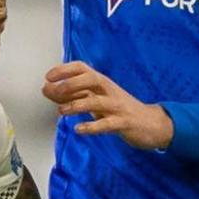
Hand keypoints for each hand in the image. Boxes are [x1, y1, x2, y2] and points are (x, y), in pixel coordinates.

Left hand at [43, 62, 173, 150]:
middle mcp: (109, 91)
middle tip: (54, 90)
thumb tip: (46, 89)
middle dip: (71, 83)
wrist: (151, 123)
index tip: (48, 76)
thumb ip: (72, 95)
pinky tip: (79, 129)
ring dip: (77, 105)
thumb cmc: (119, 110)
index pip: (83, 68)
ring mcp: (117, 107)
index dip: (65, 70)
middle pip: (91, 79)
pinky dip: (92, 126)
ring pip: (97, 101)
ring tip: (61, 111)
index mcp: (102, 83)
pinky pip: (107, 124)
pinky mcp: (124, 123)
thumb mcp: (96, 100)